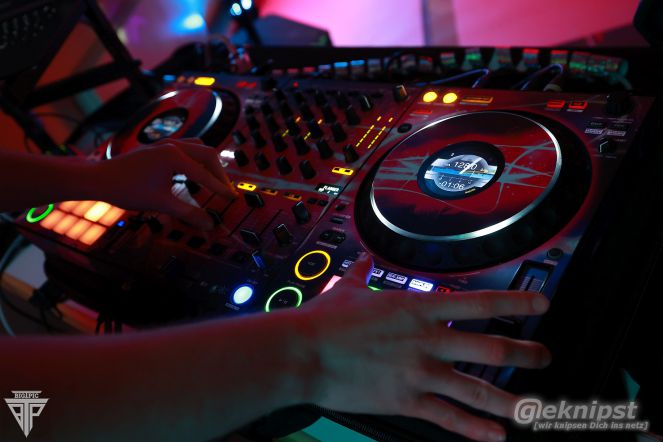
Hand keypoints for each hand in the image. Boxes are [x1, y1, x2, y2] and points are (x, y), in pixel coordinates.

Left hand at [93, 138, 235, 229]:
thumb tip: (209, 224)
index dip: (220, 189)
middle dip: (219, 173)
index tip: (232, 199)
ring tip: (213, 181)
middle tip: (225, 191)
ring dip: (208, 163)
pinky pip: (186, 149)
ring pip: (198, 148)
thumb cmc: (127, 189)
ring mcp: (165, 144)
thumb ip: (188, 213)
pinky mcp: (159, 147)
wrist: (99, 179)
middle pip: (208, 154)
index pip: (205, 174)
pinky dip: (196, 160)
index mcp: (174, 156)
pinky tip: (194, 173)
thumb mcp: (161, 203)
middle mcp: (173, 145)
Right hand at [297, 253, 550, 441]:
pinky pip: (449, 418)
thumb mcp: (347, 289)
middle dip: (526, 353)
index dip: (518, 302)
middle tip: (544, 356)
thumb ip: (363, 272)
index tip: (542, 304)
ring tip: (535, 407)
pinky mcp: (406, 400)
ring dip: (512, 399)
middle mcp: (427, 340)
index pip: (480, 303)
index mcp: (418, 308)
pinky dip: (475, 429)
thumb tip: (363, 260)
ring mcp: (419, 373)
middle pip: (492, 348)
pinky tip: (495, 435)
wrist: (301, 353)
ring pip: (479, 389)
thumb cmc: (323, 321)